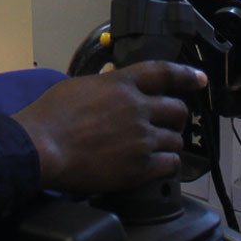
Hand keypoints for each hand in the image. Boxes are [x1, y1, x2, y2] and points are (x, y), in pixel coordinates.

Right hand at [10, 61, 205, 195]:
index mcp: (122, 84)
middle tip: (169, 124)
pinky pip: (170, 165)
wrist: (41, 148)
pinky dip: (167, 165)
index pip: (164, 73)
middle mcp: (137, 108)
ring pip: (175, 139)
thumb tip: (114, 77)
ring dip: (169, 143)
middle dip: (176, 117)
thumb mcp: (78, 87)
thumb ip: (104, 84)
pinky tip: (158, 166)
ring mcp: (141, 138)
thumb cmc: (51, 117)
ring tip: (158, 149)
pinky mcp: (138, 167)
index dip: (186, 75)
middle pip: (177, 109)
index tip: (199, 79)